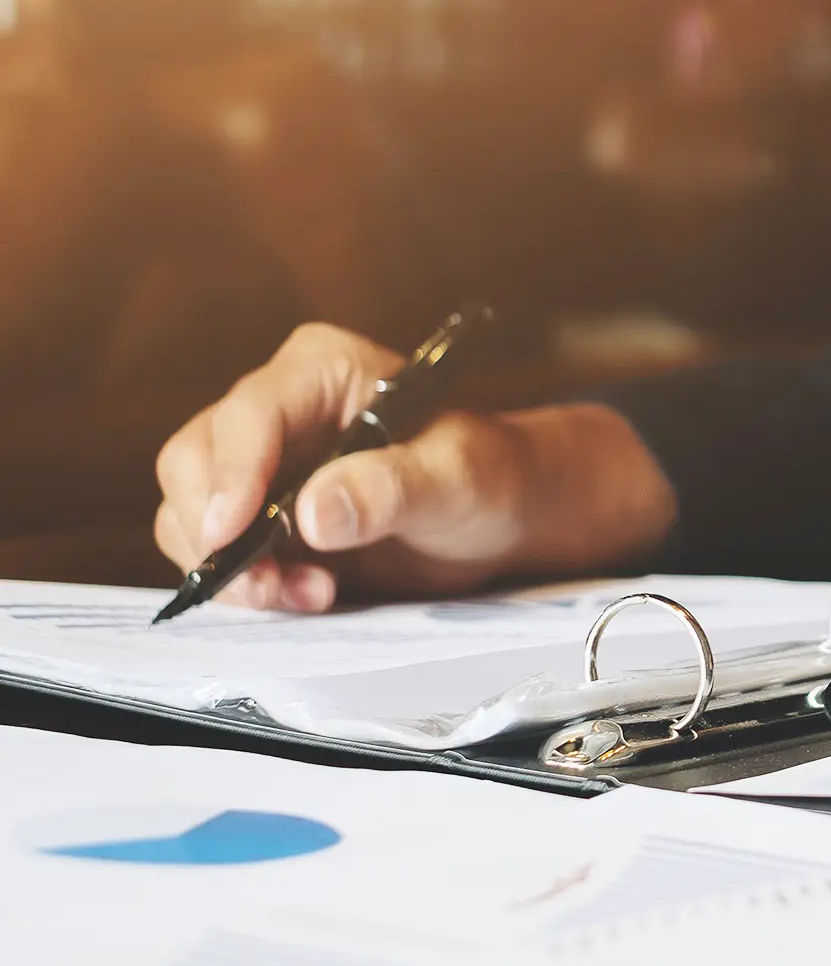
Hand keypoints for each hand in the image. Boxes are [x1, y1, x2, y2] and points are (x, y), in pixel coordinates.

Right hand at [154, 323, 675, 611]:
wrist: (503, 515)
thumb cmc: (490, 476)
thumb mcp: (459, 479)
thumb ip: (392, 488)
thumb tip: (313, 512)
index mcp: (324, 369)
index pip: (250, 413)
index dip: (231, 472)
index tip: (231, 532)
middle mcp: (279, 407)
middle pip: (194, 460)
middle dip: (217, 530)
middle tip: (267, 585)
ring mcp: (262, 463)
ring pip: (191, 511)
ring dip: (231, 566)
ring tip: (308, 595)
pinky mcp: (260, 515)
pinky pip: (214, 550)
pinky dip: (244, 583)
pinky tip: (305, 595)